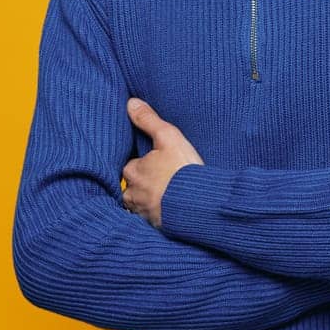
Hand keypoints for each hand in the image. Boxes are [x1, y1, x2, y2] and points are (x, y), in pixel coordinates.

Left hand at [122, 97, 202, 228]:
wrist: (199, 205)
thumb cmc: (183, 169)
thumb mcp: (169, 137)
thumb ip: (149, 120)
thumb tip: (131, 103)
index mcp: (133, 171)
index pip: (132, 164)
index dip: (144, 163)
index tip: (156, 162)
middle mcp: (132, 193)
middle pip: (134, 186)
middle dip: (144, 183)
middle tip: (162, 180)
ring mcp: (142, 212)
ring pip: (140, 203)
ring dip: (149, 200)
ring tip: (166, 196)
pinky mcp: (153, 227)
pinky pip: (150, 220)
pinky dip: (157, 215)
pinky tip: (169, 211)